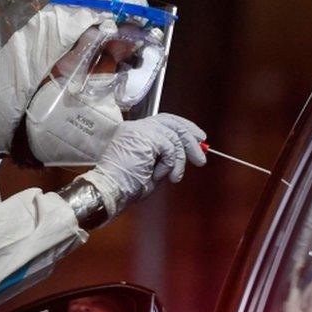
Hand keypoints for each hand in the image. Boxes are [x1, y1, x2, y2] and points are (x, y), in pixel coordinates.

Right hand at [82, 113, 205, 216]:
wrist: (110, 191)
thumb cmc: (126, 186)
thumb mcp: (152, 169)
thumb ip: (167, 157)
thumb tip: (189, 153)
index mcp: (135, 132)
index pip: (164, 121)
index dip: (184, 127)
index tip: (198, 138)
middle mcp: (136, 126)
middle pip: (171, 122)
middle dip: (190, 138)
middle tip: (201, 156)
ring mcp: (139, 130)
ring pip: (173, 135)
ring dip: (180, 159)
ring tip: (175, 176)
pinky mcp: (144, 137)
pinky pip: (168, 146)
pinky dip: (170, 163)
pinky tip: (161, 175)